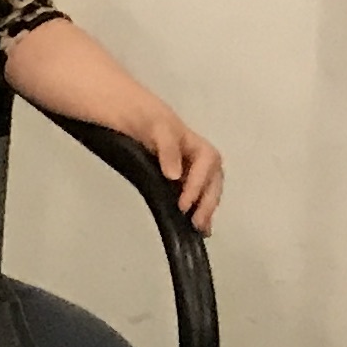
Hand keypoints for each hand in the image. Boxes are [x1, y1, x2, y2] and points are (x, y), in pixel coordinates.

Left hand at [121, 99, 223, 232]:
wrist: (134, 117)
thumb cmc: (148, 119)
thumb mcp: (157, 127)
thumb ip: (167, 150)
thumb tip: (174, 175)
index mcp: (199, 147)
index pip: (207, 166)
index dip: (197, 186)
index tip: (184, 204)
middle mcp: (201, 161)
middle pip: (213, 183)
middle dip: (207, 203)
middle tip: (196, 223)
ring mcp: (193, 172)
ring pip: (207, 192)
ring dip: (206, 210)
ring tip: (199, 229)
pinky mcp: (183, 181)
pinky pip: (196, 197)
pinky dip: (198, 210)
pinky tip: (196, 226)